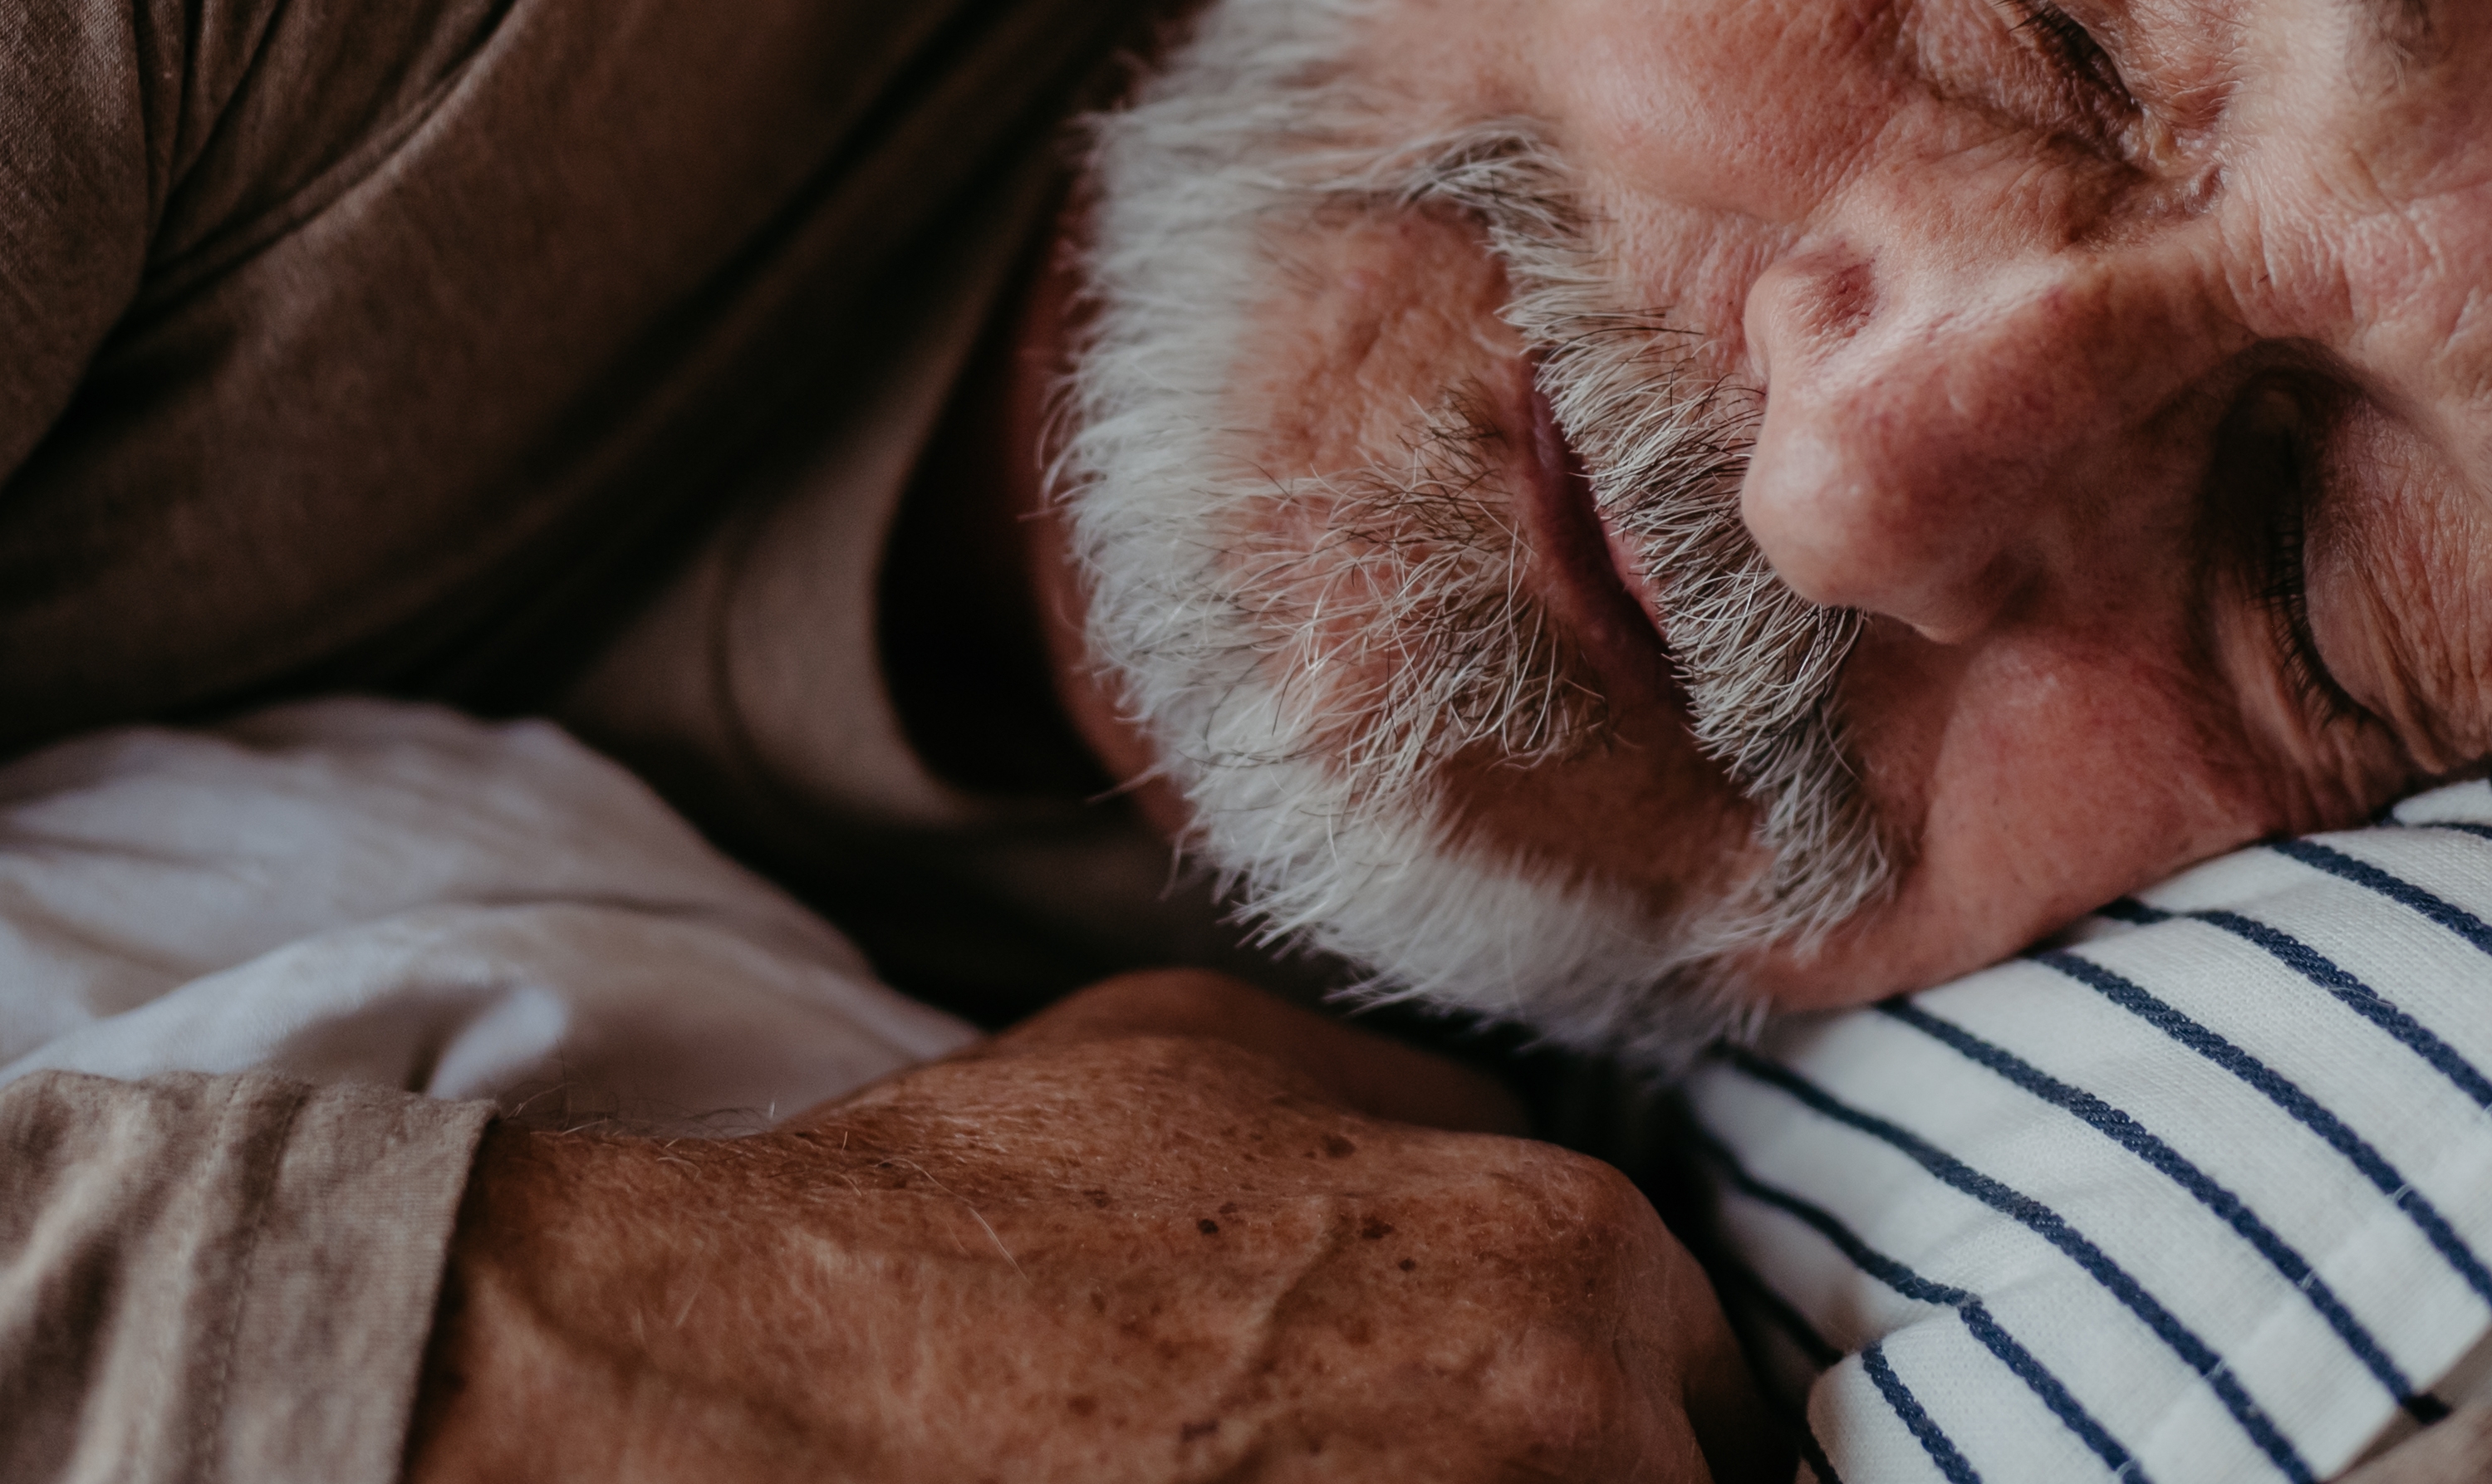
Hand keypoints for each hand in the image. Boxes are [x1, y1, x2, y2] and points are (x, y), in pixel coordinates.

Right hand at [406, 968, 1776, 1481]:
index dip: (1637, 1399)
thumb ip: (1431, 1101)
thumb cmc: (985, 1211)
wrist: (777, 1382)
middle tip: (1426, 1458)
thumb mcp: (1226, 1050)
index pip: (1714, 1368)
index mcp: (1569, 1257)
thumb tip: (1527, 1154)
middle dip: (1585, 1475)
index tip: (1545, 1418)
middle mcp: (1565, 1439)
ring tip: (1354, 1480)